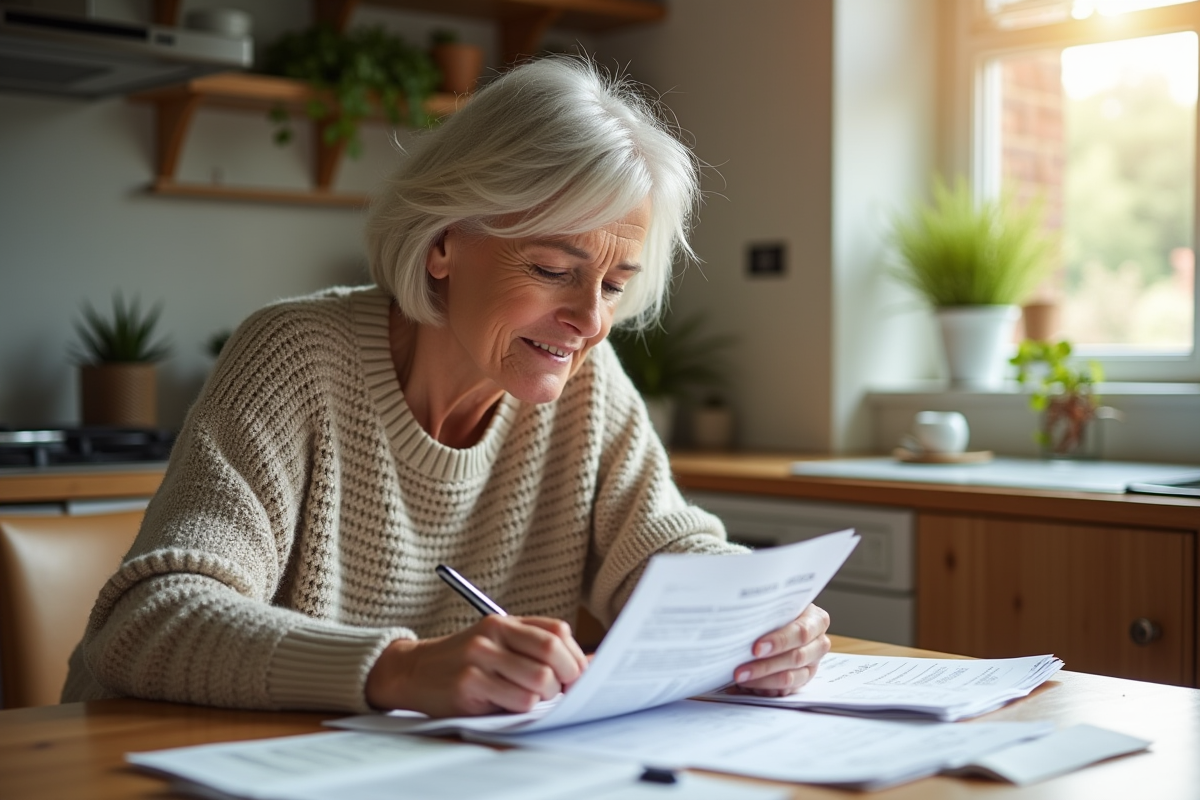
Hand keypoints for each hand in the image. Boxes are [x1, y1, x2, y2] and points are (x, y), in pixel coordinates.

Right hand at [365, 615, 587, 716]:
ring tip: (534, 699)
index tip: (579, 674)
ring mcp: (480, 657)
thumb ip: (536, 651)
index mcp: (504, 622)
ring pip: (539, 678)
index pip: (557, 630)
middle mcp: (493, 634)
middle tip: (561, 691)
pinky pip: (517, 699)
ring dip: (546, 696)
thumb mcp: (499, 647)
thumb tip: (588, 664)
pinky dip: (524, 707)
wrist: (412, 671)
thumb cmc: (463, 663)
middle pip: (552, 651)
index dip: (575, 655)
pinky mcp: (469, 683)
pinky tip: (511, 705)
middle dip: (567, 677)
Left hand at [732, 604, 830, 695]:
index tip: (756, 648)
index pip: (801, 632)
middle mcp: (819, 644)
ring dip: (762, 680)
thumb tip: (743, 619)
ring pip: (790, 678)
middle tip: (741, 670)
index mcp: (817, 620)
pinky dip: (765, 688)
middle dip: (765, 665)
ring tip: (740, 678)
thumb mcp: (779, 604)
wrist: (786, 619)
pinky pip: (785, 690)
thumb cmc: (780, 609)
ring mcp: (812, 664)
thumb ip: (770, 611)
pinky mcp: (802, 680)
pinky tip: (748, 686)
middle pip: (795, 658)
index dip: (779, 641)